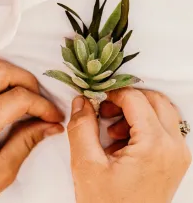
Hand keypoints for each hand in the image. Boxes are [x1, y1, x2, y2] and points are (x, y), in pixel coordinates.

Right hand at [68, 88, 190, 202]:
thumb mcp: (86, 164)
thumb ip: (81, 127)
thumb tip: (82, 101)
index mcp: (155, 145)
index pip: (136, 99)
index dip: (113, 93)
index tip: (96, 99)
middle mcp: (174, 147)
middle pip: (154, 99)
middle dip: (126, 99)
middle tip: (104, 110)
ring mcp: (178, 154)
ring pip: (160, 111)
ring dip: (135, 110)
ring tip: (111, 128)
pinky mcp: (174, 160)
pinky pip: (162, 127)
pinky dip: (142, 124)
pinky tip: (121, 140)